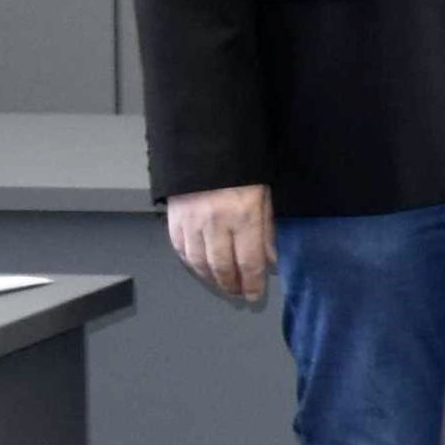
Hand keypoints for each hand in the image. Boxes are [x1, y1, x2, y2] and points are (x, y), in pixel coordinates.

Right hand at [166, 183, 275, 305]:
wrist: (204, 149)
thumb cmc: (241, 172)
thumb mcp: (264, 197)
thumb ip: (266, 230)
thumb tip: (271, 260)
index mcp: (244, 216)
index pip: (249, 261)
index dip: (252, 283)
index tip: (254, 295)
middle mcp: (216, 223)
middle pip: (223, 266)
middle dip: (232, 284)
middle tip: (238, 293)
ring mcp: (192, 223)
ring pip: (200, 263)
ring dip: (211, 279)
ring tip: (222, 285)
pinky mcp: (174, 221)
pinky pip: (182, 251)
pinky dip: (193, 264)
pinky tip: (202, 269)